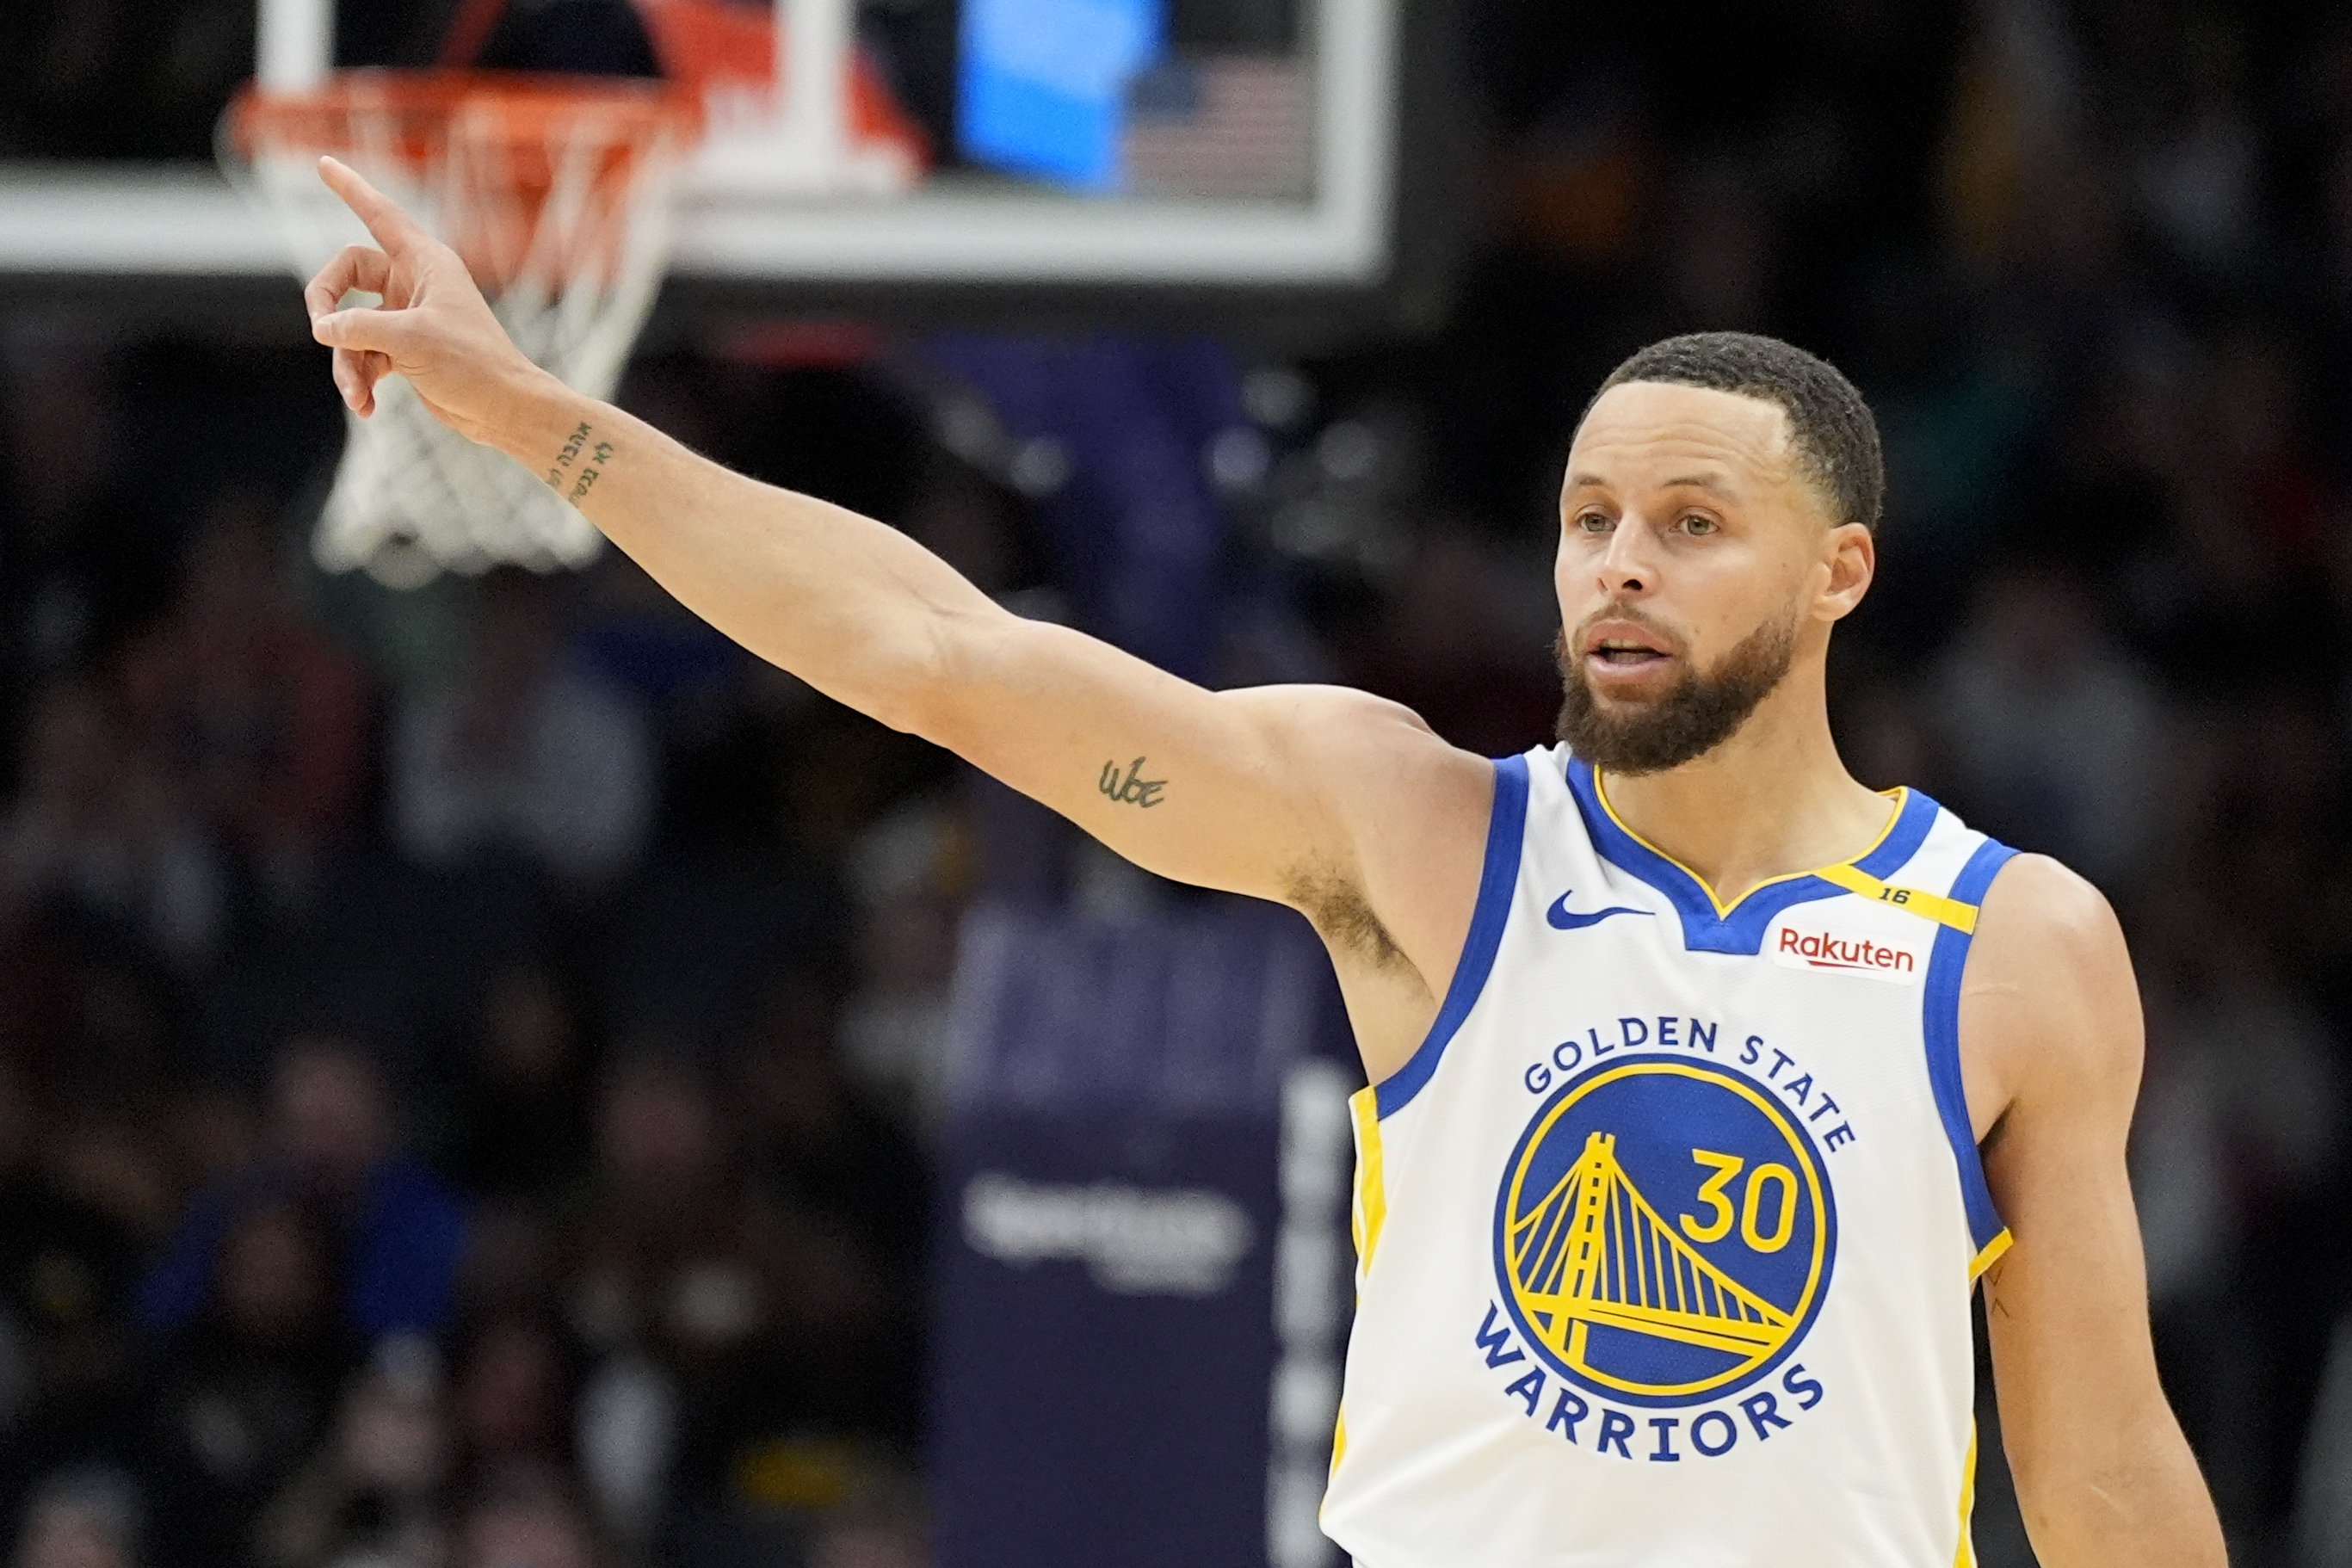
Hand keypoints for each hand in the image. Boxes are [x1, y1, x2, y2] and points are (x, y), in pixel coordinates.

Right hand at [304, 156, 550, 444]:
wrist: (506, 410)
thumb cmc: (473, 365)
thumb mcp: (410, 340)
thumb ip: (358, 327)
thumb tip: (322, 329)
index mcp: (425, 262)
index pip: (378, 215)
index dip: (350, 189)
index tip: (323, 163)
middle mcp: (415, 283)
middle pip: (346, 276)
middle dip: (327, 306)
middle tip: (321, 333)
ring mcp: (408, 317)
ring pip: (352, 326)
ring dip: (346, 361)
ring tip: (356, 394)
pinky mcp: (406, 350)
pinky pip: (364, 355)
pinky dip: (360, 379)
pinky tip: (365, 407)